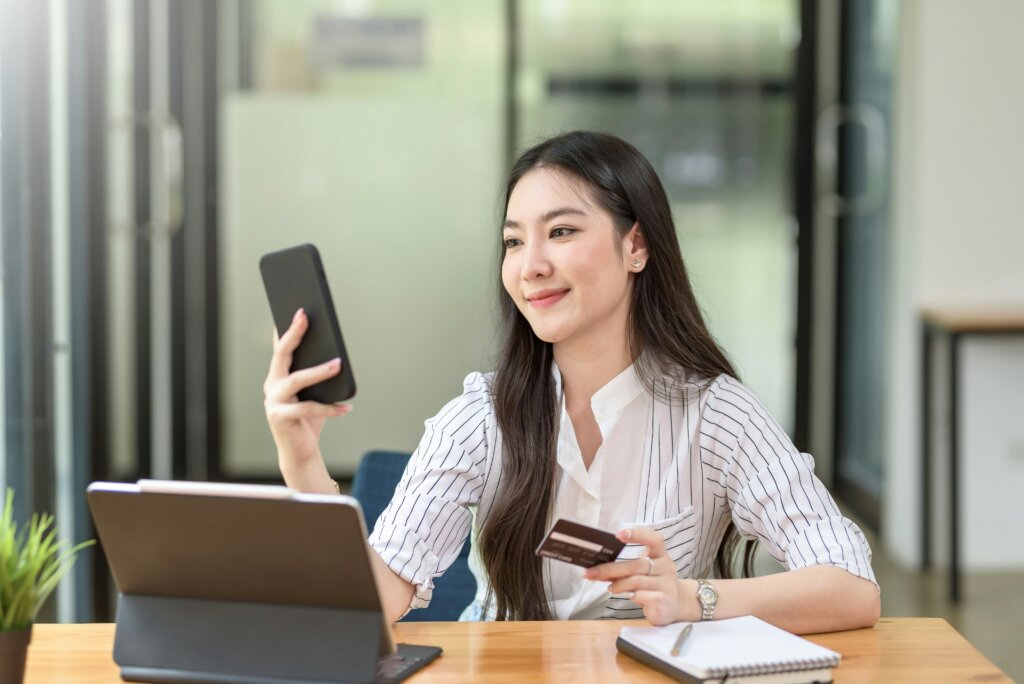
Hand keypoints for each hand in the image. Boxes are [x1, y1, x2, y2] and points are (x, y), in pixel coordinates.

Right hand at [263, 308, 351, 472]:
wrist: (300, 451)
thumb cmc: (309, 419)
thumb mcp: (313, 393)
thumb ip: (316, 376)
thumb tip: (334, 354)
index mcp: (278, 376)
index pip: (280, 347)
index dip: (287, 328)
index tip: (298, 310)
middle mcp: (271, 385)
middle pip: (282, 355)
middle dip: (294, 333)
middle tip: (306, 317)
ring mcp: (273, 401)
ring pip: (296, 380)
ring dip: (319, 371)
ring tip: (338, 364)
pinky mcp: (279, 417)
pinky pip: (307, 408)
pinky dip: (329, 408)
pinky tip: (346, 407)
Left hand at [583, 528, 697, 625]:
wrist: (676, 604)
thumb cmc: (654, 583)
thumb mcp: (643, 572)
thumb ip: (626, 567)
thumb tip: (598, 566)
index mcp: (660, 554)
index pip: (653, 539)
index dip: (638, 534)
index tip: (618, 534)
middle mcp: (665, 567)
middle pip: (636, 565)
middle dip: (611, 568)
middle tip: (591, 572)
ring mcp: (666, 584)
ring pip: (637, 581)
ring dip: (618, 583)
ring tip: (608, 587)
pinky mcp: (664, 600)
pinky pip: (645, 596)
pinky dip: (632, 596)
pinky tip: (626, 596)